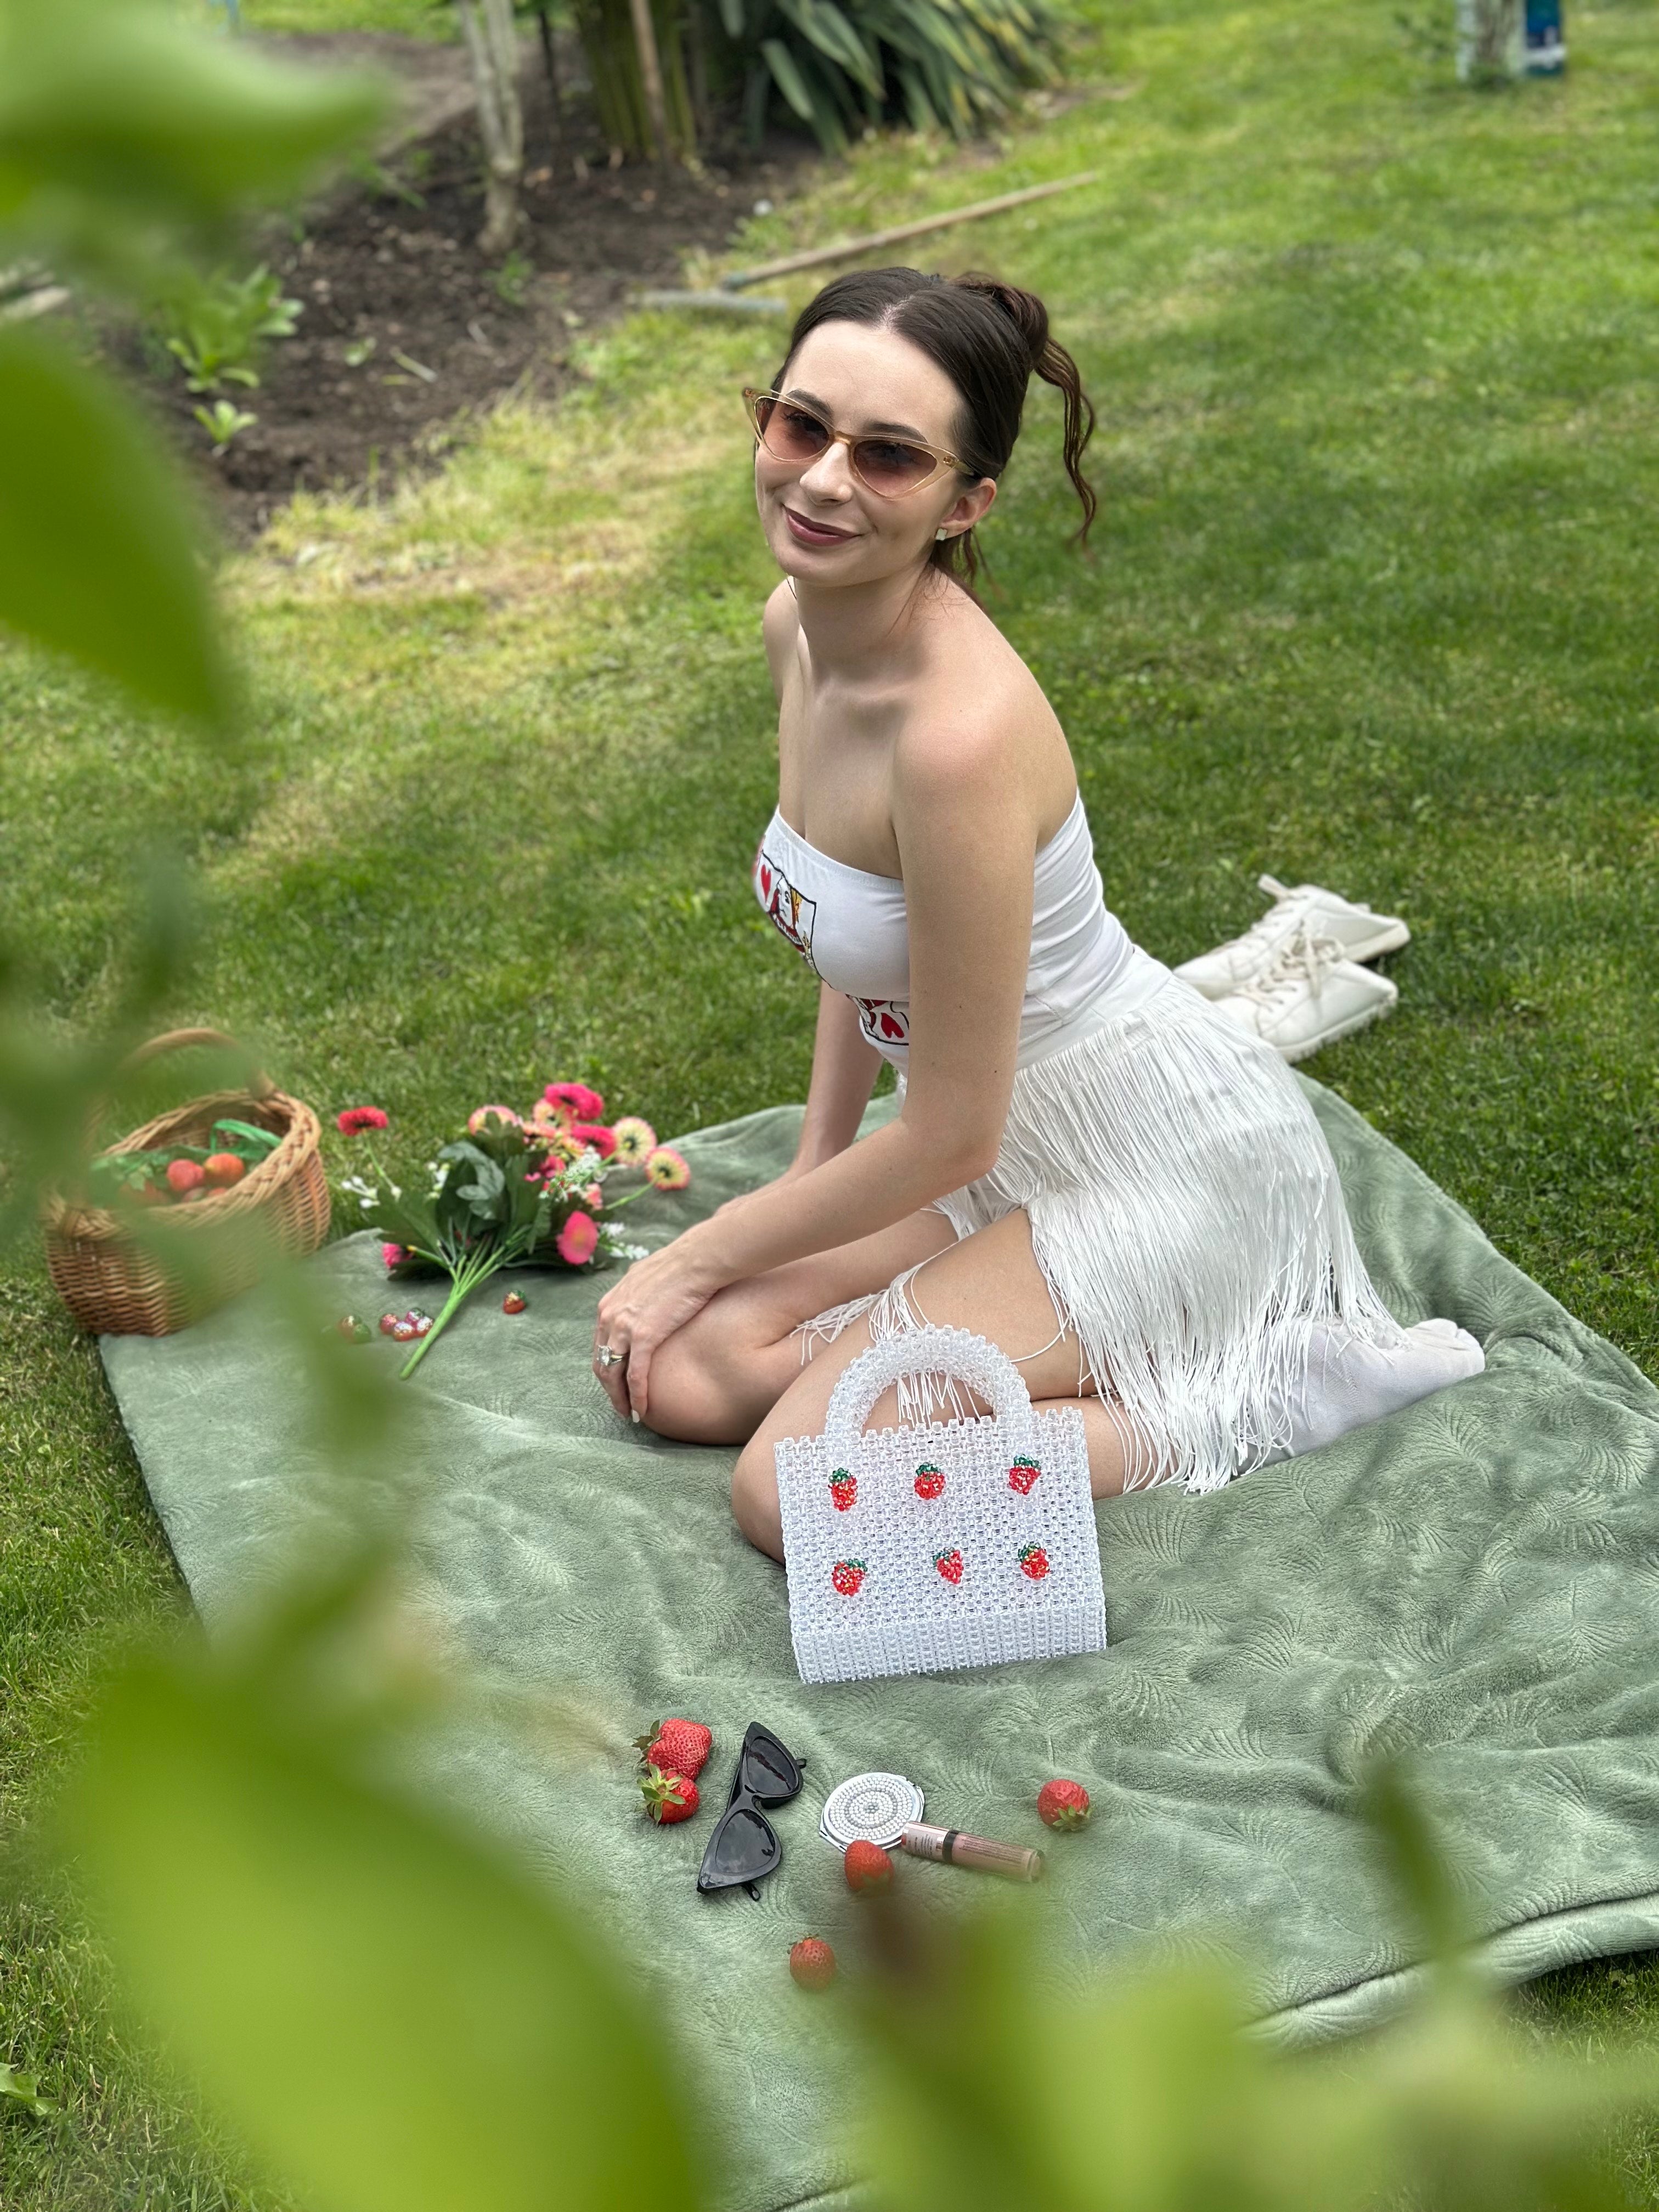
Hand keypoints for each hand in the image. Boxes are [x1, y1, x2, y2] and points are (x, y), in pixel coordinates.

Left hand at [592, 1231, 721, 1424]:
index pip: (599, 1344)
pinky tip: (643, 1411)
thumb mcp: (646, 1278)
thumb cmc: (681, 1265)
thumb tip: (644, 1299)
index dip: (607, 1366)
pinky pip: (636, 1376)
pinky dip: (637, 1396)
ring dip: (619, 1398)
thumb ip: (638, 1295)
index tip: (617, 1381)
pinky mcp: (643, 1337)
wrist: (697, 1259)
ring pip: (612, 1373)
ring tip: (629, 1414)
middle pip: (600, 1362)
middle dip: (609, 1388)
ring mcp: (624, 1327)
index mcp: (609, 1303)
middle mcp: (610, 1315)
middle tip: (620, 1405)